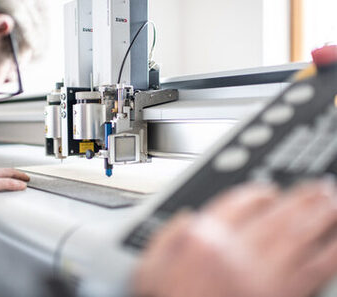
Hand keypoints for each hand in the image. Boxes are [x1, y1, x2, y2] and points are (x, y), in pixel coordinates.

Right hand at [134, 180, 336, 296]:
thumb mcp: (147, 269)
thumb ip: (166, 236)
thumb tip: (187, 217)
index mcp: (204, 241)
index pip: (238, 203)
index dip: (258, 193)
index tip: (269, 191)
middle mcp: (238, 255)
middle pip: (277, 217)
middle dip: (302, 199)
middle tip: (319, 188)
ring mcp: (262, 278)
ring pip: (300, 239)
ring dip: (322, 218)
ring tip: (332, 203)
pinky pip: (313, 272)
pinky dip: (330, 256)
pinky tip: (336, 245)